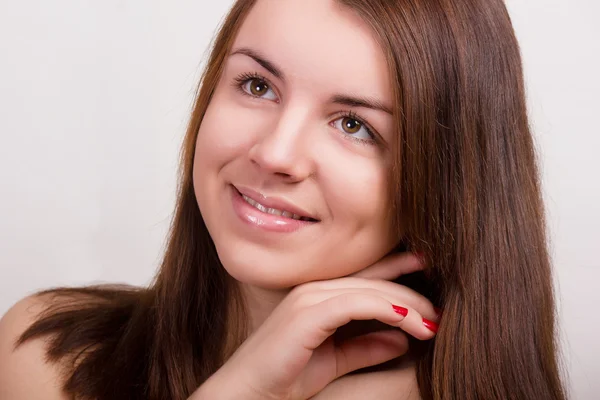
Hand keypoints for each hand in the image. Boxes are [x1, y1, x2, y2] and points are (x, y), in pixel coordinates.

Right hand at [192, 252, 438, 399]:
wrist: (249, 394)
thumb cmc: (285, 376)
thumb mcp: (335, 361)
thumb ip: (366, 347)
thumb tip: (401, 339)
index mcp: (318, 296)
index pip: (366, 276)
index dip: (398, 270)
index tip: (429, 272)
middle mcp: (314, 289)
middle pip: (374, 281)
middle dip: (412, 294)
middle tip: (441, 310)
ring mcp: (310, 297)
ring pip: (370, 290)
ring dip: (407, 305)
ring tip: (433, 322)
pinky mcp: (308, 312)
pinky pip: (357, 303)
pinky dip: (387, 309)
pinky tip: (410, 322)